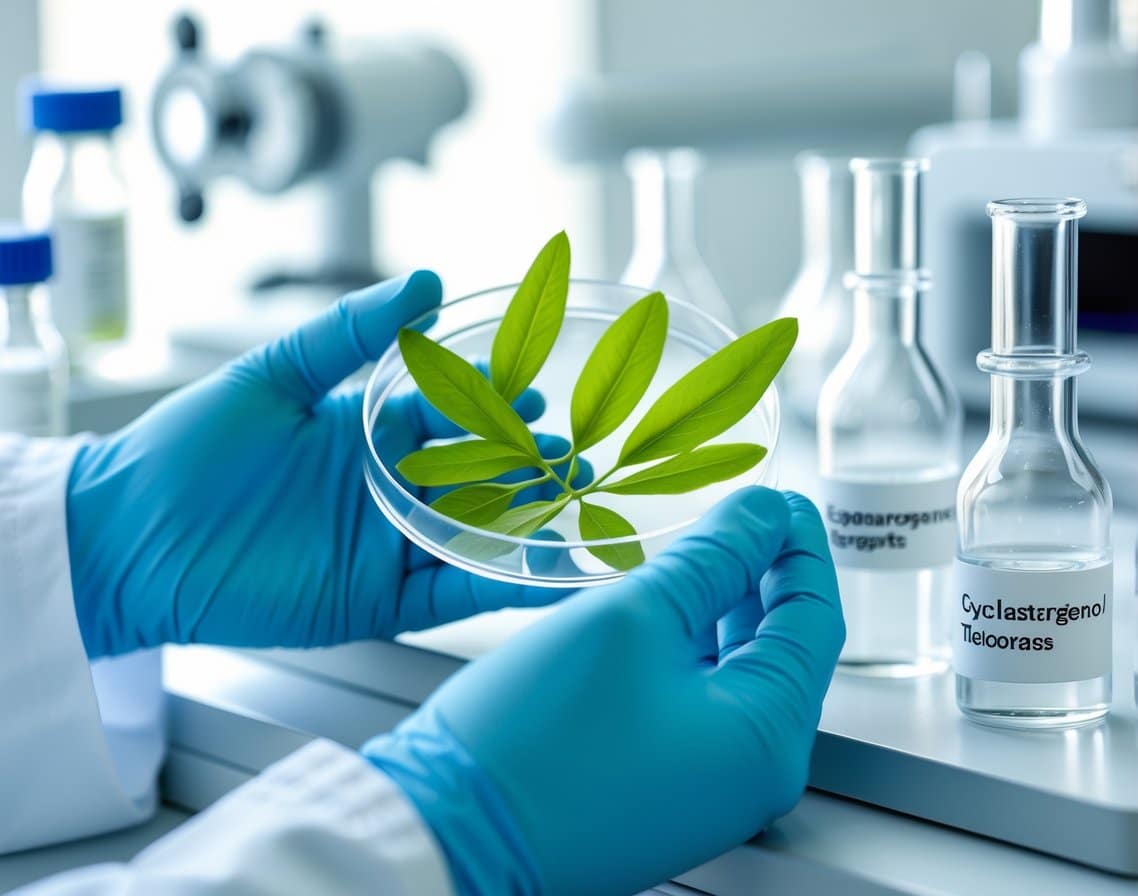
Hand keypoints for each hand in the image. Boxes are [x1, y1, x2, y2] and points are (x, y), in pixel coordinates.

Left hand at [68, 272, 575, 657]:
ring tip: (570, 500)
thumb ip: (349, 331)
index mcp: (364, 431)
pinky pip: (448, 594)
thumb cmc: (188, 449)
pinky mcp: (374, 599)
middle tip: (567, 452)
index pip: (448, 413)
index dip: (492, 404)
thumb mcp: (274, 374)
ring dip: (524, 519)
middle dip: (523, 463)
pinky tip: (538, 571)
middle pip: (472, 475)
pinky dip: (495, 586)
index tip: (532, 390)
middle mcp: (383, 488)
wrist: (129, 536)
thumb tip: (427, 281)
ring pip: (471, 532)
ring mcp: (383, 545)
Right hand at [363, 488, 844, 895]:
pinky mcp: (660, 786)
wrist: (448, 831)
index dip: (797, 544)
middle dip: (758, 571)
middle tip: (733, 513)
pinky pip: (696, 703)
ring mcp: (704, 786)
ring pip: (733, 672)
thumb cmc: (532, 741)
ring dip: (718, 607)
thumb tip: (758, 515)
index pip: (815, 616)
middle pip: (779, 646)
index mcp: (765, 738)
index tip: (777, 498)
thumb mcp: (632, 620)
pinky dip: (686, 648)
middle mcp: (749, 774)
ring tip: (691, 549)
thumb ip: (709, 558)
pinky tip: (658, 609)